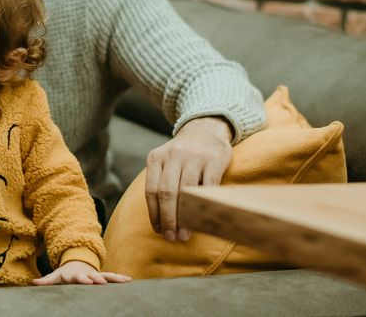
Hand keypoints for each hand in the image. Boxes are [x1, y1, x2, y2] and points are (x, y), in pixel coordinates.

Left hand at [31, 260, 131, 285]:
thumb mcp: (55, 276)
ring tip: (124, 280)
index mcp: (76, 275)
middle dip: (99, 279)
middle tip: (103, 282)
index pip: (80, 277)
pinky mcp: (102, 276)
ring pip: (106, 275)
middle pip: (94, 276)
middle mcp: (88, 274)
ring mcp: (96, 274)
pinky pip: (112, 277)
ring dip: (114, 278)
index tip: (88, 281)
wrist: (76, 263)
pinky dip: (119, 278)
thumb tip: (33, 282)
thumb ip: (46, 281)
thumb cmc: (65, 274)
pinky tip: (129, 281)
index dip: (84, 279)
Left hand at [145, 116, 232, 242]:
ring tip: (184, 234)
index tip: (158, 230)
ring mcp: (194, 157)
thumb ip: (160, 183)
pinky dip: (203, 205)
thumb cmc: (182, 155)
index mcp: (156, 157)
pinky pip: (207, 187)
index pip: (151, 190)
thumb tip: (159, 220)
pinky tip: (201, 218)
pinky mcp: (214, 160)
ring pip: (185, 191)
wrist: (205, 128)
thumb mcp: (165, 161)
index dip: (154, 214)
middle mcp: (173, 155)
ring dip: (184, 217)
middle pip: (166, 192)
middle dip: (167, 219)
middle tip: (170, 237)